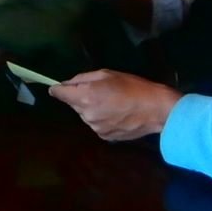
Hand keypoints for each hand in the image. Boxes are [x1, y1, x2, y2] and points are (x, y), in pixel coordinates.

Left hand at [50, 69, 180, 140]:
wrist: (155, 110)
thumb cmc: (133, 87)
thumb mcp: (108, 74)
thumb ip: (83, 78)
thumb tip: (67, 84)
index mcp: (85, 96)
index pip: (60, 94)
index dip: (58, 89)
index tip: (56, 87)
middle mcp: (86, 114)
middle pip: (73, 104)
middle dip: (81, 97)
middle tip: (100, 91)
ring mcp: (94, 127)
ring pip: (85, 114)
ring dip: (91, 108)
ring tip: (112, 103)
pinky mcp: (104, 136)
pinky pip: (96, 124)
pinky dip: (101, 118)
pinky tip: (116, 114)